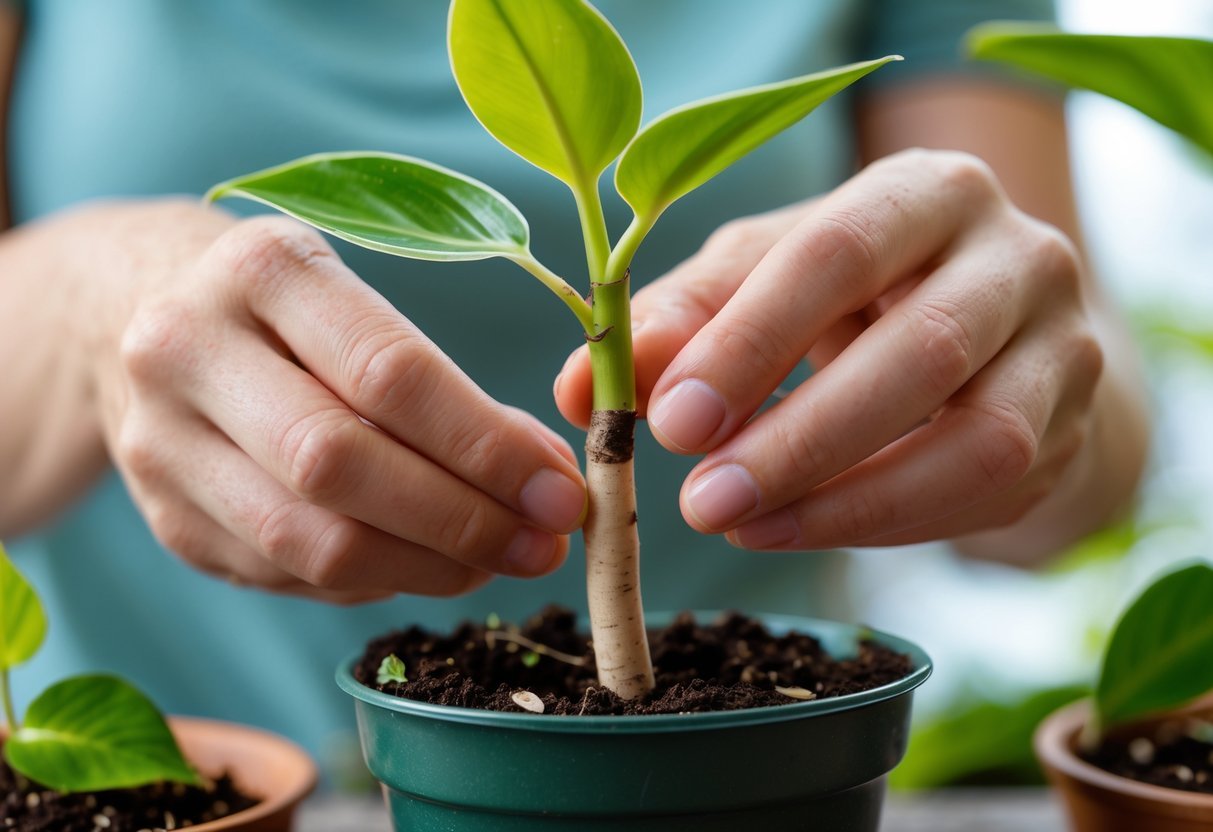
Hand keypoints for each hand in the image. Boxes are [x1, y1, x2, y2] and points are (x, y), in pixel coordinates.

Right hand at [80, 200, 584, 600]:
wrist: (137, 315)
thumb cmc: (291, 312)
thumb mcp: (362, 304)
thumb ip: (452, 388)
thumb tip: (543, 481)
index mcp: (263, 268)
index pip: (390, 374)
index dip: (487, 448)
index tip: (561, 494)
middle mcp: (189, 348)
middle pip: (339, 464)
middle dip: (462, 520)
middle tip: (543, 547)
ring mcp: (160, 442)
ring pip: (309, 540)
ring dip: (425, 567)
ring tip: (495, 562)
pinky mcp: (164, 518)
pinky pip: (287, 576)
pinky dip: (373, 580)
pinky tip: (420, 563)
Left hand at [556, 149, 1101, 552]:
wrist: (986, 333)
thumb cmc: (849, 296)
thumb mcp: (763, 282)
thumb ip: (680, 321)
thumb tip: (580, 388)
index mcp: (927, 191)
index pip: (838, 252)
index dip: (751, 341)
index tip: (671, 422)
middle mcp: (1017, 253)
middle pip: (920, 349)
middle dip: (797, 437)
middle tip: (699, 500)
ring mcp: (1062, 344)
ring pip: (977, 438)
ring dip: (844, 498)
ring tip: (740, 527)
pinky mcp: (1070, 428)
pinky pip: (986, 492)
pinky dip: (882, 523)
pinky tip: (798, 529)